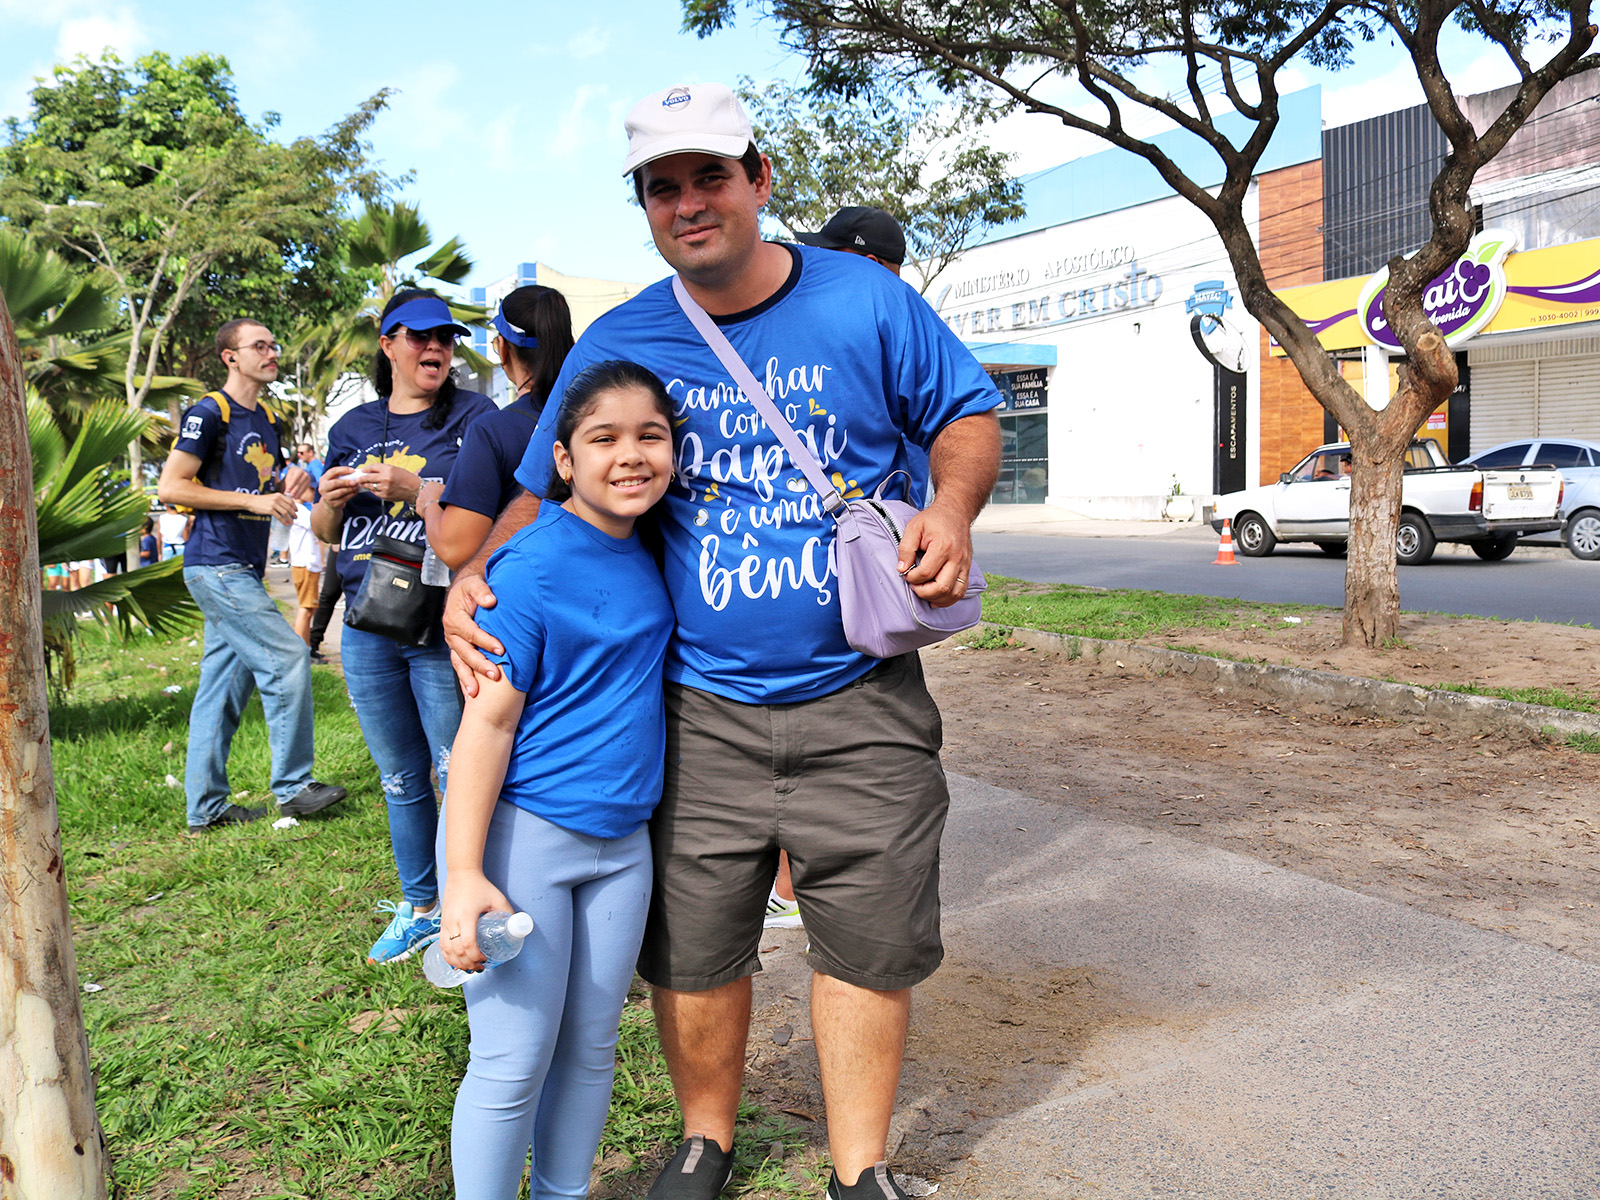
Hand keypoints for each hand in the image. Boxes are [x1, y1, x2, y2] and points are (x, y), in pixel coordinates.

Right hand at [252, 491, 298, 524]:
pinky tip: (285, 523)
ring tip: (291, 522)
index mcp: (279, 495)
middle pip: (289, 507)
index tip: (296, 511)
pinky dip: (283, 521)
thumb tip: (288, 507)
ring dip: (289, 518)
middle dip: (293, 513)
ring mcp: (273, 504)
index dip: (294, 507)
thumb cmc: (261, 500)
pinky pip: (279, 516)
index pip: (290, 501)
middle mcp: (277, 499)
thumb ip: (279, 500)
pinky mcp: (270, 510)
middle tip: (296, 517)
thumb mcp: (272, 497)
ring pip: (285, 512)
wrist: (251, 501)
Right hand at [318, 465, 362, 508]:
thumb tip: (353, 472)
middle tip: (354, 482)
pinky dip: (351, 495)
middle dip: (346, 482)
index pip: (332, 471)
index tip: (353, 470)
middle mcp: (323, 488)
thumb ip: (341, 476)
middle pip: (335, 483)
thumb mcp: (334, 480)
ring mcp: (326, 496)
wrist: (330, 502)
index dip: (343, 470)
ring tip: (356, 487)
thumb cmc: (335, 488)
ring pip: (340, 492)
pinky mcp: (332, 504)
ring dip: (350, 489)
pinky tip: (355, 492)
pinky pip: (343, 499)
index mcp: (323, 479)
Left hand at [358, 462, 422, 504]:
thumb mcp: (394, 469)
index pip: (372, 467)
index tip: (362, 470)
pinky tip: (374, 488)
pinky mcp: (385, 495)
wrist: (414, 489)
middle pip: (368, 477)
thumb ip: (382, 469)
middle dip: (361, 478)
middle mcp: (385, 478)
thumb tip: (370, 471)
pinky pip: (375, 492)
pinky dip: (373, 490)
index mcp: (388, 469)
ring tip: (364, 484)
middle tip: (358, 479)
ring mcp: (384, 488)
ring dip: (366, 485)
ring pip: (370, 486)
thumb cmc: (406, 478)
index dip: (366, 469)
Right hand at [440, 871, 513, 971]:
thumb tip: (516, 927)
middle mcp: (453, 922)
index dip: (476, 955)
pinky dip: (448, 957)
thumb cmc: (480, 886)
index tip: (486, 959)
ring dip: (458, 963)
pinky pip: (442, 945)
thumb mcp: (497, 898)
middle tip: (481, 967)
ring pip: (447, 950)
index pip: (468, 943)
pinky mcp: (442, 924)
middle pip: (457, 951)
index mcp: (466, 916)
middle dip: (469, 963)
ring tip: (470, 968)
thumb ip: (507, 912)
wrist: (461, 875)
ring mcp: (445, 923)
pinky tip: (456, 963)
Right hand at [444, 571, 502, 697]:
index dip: (486, 642)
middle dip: (480, 665)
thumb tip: (490, 601)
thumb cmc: (472, 588)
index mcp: (455, 618)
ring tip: (476, 693)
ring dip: (468, 678)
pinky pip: (459, 666)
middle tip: (495, 676)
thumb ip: (482, 590)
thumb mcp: (474, 583)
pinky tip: (470, 694)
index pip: (471, 633)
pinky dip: (464, 680)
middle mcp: (451, 633)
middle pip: (465, 652)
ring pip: (460, 663)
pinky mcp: (457, 650)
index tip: (502, 650)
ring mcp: (453, 644)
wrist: (463, 591)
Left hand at [897, 501, 974, 607]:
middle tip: (913, 585)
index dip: (912, 578)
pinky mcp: (967, 568)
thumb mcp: (914, 527)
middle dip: (923, 592)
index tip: (905, 574)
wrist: (956, 512)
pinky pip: (961, 591)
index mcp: (943, 546)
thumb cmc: (933, 520)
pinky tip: (936, 598)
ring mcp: (964, 564)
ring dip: (936, 598)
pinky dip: (948, 599)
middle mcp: (957, 557)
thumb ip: (906, 548)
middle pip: (942, 587)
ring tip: (923, 592)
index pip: (926, 572)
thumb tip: (902, 569)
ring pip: (954, 593)